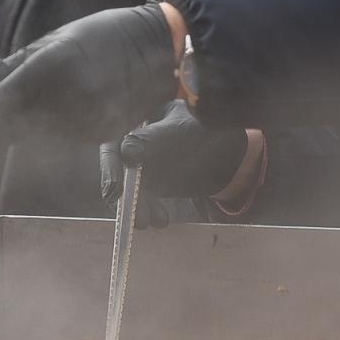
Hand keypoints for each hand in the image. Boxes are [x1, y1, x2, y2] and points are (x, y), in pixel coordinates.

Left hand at [0, 3, 177, 169]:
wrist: (156, 46)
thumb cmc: (100, 36)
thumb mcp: (53, 42)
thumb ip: (13, 65)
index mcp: (50, 66)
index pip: (3, 106)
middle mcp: (66, 96)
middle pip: (16, 129)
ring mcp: (86, 117)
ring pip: (39, 139)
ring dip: (13, 143)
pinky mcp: (103, 133)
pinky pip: (64, 140)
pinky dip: (46, 139)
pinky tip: (35, 136)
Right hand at [98, 102, 249, 228]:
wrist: (229, 154)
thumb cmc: (207, 130)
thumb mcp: (182, 130)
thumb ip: (154, 139)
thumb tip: (126, 152)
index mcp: (137, 117)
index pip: (113, 140)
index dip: (110, 165)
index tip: (116, 190)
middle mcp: (132, 140)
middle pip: (116, 167)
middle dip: (122, 193)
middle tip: (132, 214)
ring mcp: (139, 163)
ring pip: (126, 187)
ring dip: (135, 207)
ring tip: (149, 222)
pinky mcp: (150, 182)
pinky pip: (141, 198)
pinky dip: (147, 210)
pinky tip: (161, 219)